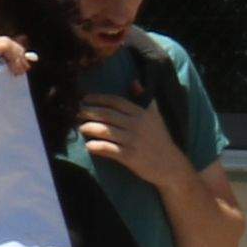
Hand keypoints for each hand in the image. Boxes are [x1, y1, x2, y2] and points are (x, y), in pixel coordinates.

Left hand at [80, 91, 194, 193]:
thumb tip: (134, 81)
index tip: (85, 99)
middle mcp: (137, 125)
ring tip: (81, 128)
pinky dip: (96, 146)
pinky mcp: (129, 156)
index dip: (99, 99)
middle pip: (107, 115)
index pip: (117, 102)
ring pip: (105, 131)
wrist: (170, 164)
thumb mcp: (155, 116)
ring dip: (89, 128)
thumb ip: (144, 99)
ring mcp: (133, 140)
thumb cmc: (159, 139)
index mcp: (143, 113)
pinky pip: (108, 149)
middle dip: (89, 112)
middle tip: (76, 112)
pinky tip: (89, 145)